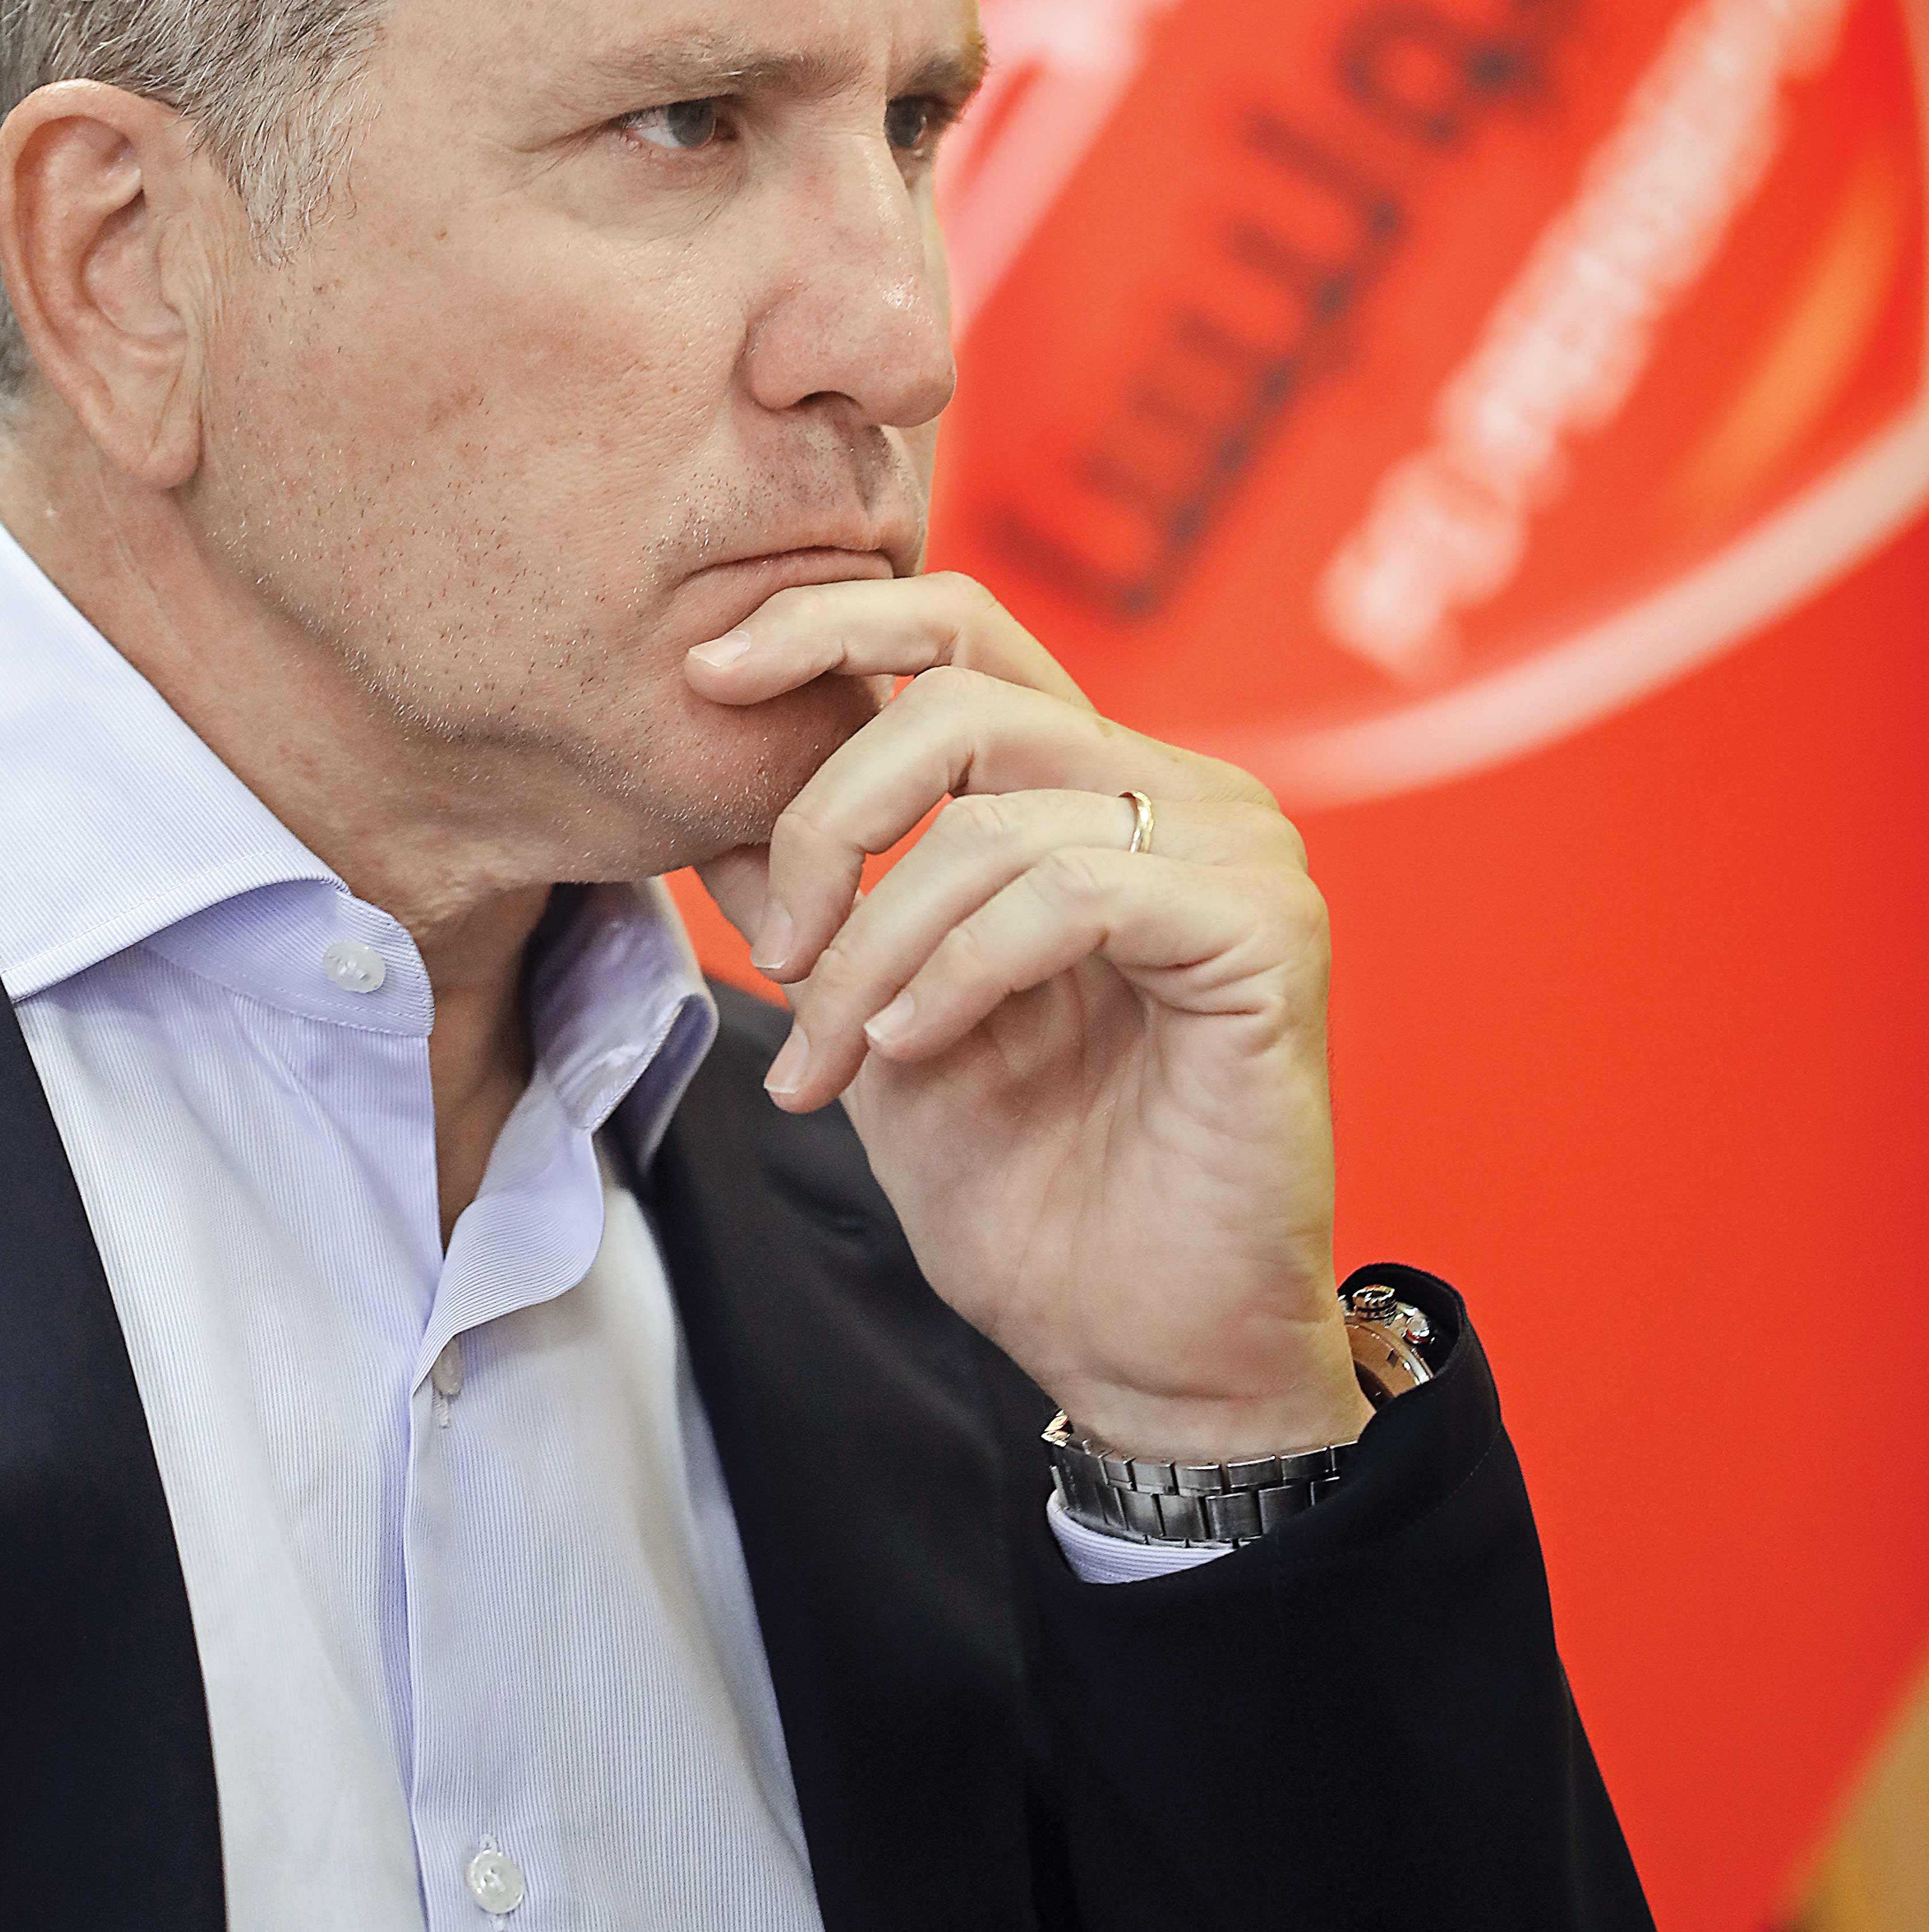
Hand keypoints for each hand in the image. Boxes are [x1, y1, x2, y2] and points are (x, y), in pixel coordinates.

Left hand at [685, 575, 1370, 1463]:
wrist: (1143, 1351)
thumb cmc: (1028, 1192)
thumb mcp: (878, 1018)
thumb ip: (827, 905)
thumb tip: (713, 810)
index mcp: (1090, 788)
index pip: (964, 631)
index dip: (832, 623)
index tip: (707, 677)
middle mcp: (1174, 789)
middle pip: (960, 698)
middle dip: (826, 818)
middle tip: (773, 951)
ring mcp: (1233, 849)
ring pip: (997, 816)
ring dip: (878, 943)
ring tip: (837, 1053)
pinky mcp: (1267, 926)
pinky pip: (1070, 891)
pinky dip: (960, 971)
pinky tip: (913, 1048)